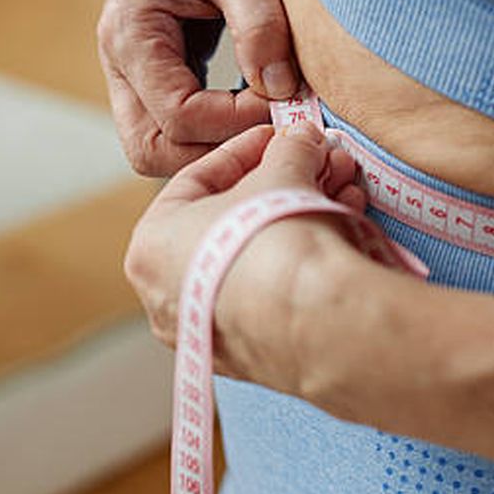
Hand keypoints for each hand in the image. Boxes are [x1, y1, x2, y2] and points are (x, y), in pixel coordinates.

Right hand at [97, 0, 297, 175]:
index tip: (287, 105)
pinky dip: (217, 132)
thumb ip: (259, 21)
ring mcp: (136, 74)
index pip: (177, 116)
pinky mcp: (160, 76)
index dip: (235, 122)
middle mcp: (121, 62)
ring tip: (270, 121)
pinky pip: (178, 128)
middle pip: (151, 150)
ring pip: (160, 147)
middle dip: (214, 152)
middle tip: (275, 129)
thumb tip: (281, 89)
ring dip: (214, 147)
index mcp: (129, 33)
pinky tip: (261, 108)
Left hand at [124, 123, 365, 384]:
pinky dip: (302, 257)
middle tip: (319, 163)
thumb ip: (288, 150)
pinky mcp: (253, 355)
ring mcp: (209, 331)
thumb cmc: (273, 240)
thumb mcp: (280, 172)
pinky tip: (343, 228)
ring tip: (343, 189)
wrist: (312, 319)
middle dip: (283, 184)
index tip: (278, 137)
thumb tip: (302, 140)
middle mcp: (168, 295)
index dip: (246, 150)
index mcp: (150, 247)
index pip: (197, 180)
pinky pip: (273, 290)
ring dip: (302, 214)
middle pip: (232, 219)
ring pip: (256, 255)